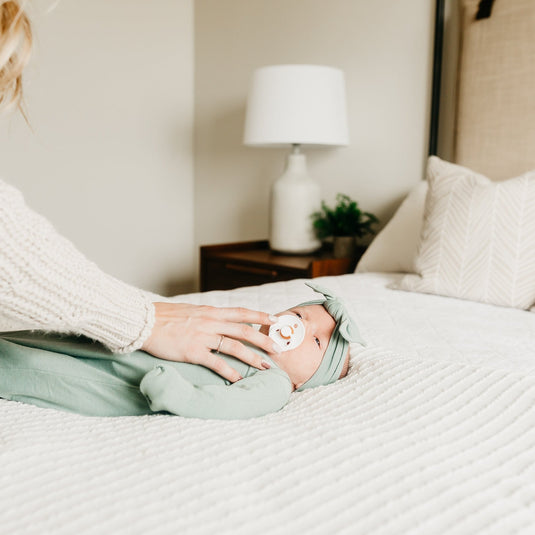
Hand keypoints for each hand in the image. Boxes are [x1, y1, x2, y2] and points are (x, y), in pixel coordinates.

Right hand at [141, 302, 279, 381]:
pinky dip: (230, 372)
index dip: (260, 315)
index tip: (274, 319)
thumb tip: (216, 320)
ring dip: (253, 357)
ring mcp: (203, 336)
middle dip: (263, 339)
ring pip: (235, 346)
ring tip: (266, 366)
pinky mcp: (193, 351)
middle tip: (278, 348)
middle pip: (244, 330)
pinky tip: (239, 379)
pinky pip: (217, 363)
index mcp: (210, 311)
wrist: (144, 322)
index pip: (241, 312)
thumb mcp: (189, 311)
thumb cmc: (163, 316)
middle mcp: (210, 322)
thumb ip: (205, 316)